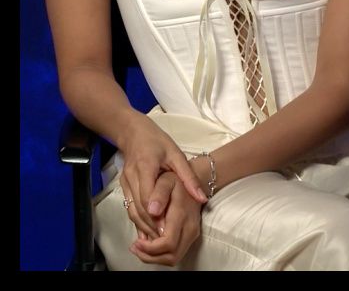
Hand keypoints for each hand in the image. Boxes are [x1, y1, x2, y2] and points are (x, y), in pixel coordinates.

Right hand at [118, 115, 207, 240]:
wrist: (133, 133)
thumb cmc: (158, 142)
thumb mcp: (177, 155)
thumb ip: (188, 177)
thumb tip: (201, 198)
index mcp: (146, 166)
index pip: (148, 193)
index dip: (156, 212)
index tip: (164, 227)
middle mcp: (132, 176)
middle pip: (138, 206)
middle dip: (150, 224)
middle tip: (163, 239)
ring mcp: (125, 182)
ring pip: (131, 209)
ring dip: (143, 225)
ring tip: (156, 240)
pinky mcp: (123, 186)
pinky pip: (129, 206)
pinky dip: (137, 220)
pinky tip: (147, 230)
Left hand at [130, 170, 202, 266]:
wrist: (192, 183)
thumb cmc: (177, 181)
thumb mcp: (166, 181)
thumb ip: (159, 194)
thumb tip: (152, 211)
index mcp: (183, 215)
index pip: (168, 242)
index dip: (150, 248)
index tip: (137, 242)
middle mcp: (190, 228)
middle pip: (171, 256)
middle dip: (150, 256)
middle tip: (135, 247)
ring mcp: (192, 234)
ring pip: (173, 258)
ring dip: (154, 257)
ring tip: (139, 248)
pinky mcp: (190, 237)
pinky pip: (175, 253)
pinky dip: (159, 254)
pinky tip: (148, 245)